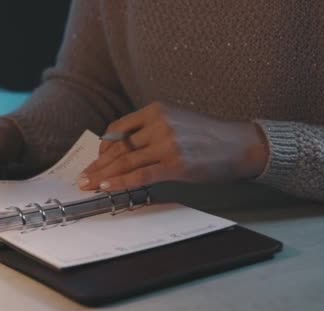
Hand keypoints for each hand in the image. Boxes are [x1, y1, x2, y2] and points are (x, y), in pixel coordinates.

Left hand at [79, 102, 268, 190]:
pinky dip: (121, 182)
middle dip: (97, 165)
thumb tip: (124, 149)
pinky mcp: (175, 164)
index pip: (118, 129)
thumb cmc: (208, 135)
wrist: (240, 144)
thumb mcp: (176, 120)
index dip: (103, 148)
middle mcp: (159, 124)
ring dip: (103, 176)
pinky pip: (141, 175)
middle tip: (83, 177)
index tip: (96, 161)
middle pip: (118, 147)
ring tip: (89, 185)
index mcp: (156, 110)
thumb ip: (151, 129)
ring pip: (125, 161)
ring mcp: (167, 144)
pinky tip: (108, 187)